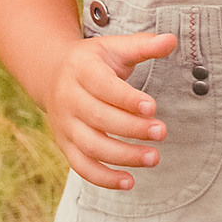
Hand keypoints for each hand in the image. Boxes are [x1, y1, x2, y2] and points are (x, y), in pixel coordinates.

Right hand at [41, 31, 177, 189]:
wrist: (50, 73)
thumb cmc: (92, 61)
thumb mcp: (113, 47)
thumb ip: (142, 45)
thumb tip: (171, 39)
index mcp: (81, 70)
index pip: (104, 87)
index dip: (127, 99)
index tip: (153, 107)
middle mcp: (69, 98)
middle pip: (99, 118)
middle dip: (131, 128)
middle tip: (162, 133)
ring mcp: (65, 125)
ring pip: (91, 146)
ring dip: (123, 156)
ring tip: (154, 158)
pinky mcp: (65, 145)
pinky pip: (81, 166)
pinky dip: (103, 178)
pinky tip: (129, 181)